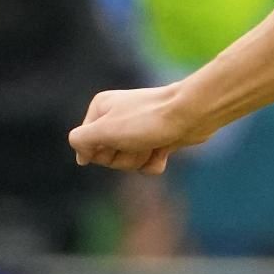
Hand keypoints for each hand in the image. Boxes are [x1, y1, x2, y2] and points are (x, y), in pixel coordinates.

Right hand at [71, 83, 203, 172]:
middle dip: (124, 157)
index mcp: (101, 109)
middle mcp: (116, 117)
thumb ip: (81, 140)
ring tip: (154, 143)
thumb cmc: (148, 120)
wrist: (192, 114)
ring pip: (128, 162)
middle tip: (138, 141)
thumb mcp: (105, 129)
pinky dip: (155, 162)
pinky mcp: (156, 140)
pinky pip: (147, 164)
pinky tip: (165, 149)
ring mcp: (137, 129)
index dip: (101, 150)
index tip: (117, 139)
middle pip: (107, 156)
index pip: (86, 146)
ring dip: (140, 159)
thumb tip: (81, 157)